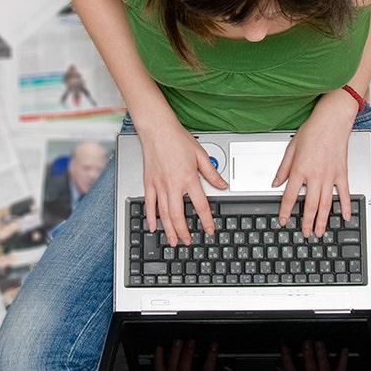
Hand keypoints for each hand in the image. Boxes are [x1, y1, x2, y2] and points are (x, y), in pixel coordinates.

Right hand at [140, 121, 226, 245]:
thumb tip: (223, 185)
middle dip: (183, 232)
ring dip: (168, 230)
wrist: (157, 129)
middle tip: (188, 242)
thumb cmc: (177, 139)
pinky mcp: (148, 183)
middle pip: (178, 215)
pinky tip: (153, 227)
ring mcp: (159, 185)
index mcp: (188, 178)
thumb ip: (212, 173)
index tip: (209, 230)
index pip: (200, 205)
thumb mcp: (200, 155)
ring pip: (163, 213)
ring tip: (173, 241)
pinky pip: (149, 204)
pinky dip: (150, 217)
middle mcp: (173, 184)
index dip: (206, 221)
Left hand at [146, 339, 229, 370]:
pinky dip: (158, 359)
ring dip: (175, 354)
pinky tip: (160, 348)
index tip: (214, 346)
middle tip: (192, 341)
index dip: (211, 359)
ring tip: (178, 341)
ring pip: (172, 368)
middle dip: (188, 355)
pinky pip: (158, 370)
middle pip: (185, 370)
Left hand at [274, 90, 355, 236]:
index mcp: (300, 169)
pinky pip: (344, 193)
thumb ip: (283, 168)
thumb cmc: (312, 130)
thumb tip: (275, 183)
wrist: (332, 120)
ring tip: (320, 232)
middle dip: (306, 222)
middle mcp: (315, 175)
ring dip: (323, 220)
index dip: (285, 211)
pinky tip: (346, 217)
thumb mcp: (291, 148)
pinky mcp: (342, 173)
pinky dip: (346, 206)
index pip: (290, 196)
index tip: (283, 221)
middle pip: (310, 205)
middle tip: (305, 233)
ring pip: (326, 203)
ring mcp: (330, 175)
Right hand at [279, 340, 352, 370]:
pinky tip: (343, 350)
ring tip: (318, 343)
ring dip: (321, 355)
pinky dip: (343, 360)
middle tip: (306, 343)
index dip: (287, 361)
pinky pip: (341, 370)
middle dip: (308, 356)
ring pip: (324, 369)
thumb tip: (279, 365)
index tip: (285, 349)